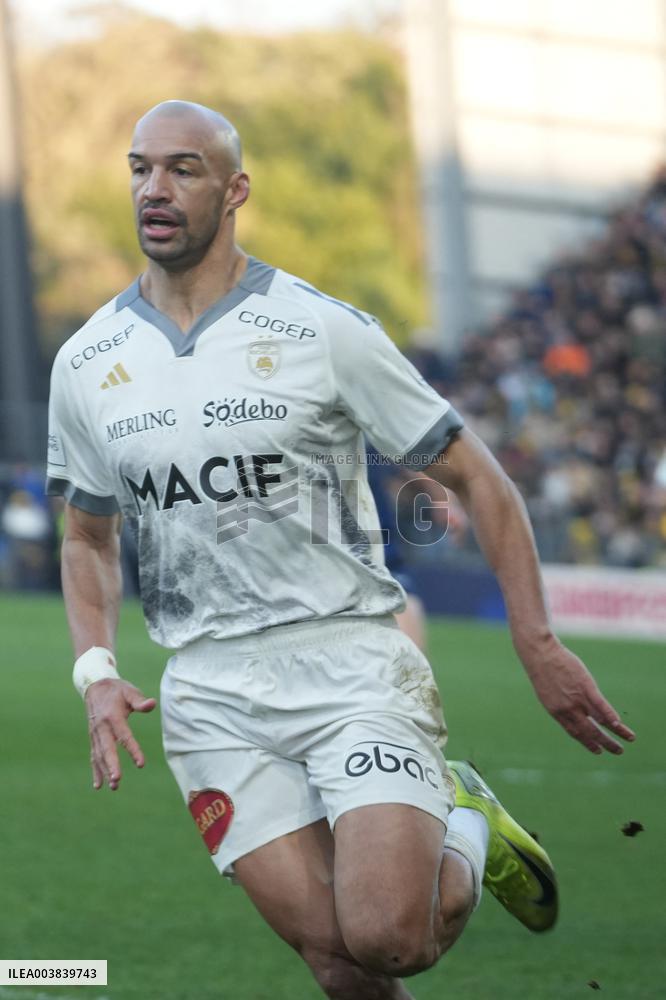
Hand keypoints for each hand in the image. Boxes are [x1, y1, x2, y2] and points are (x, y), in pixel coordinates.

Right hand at [85, 678, 155, 789]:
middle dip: (111, 765)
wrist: (95, 687)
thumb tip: (152, 704)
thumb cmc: (117, 691)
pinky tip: (98, 785)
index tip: (141, 764)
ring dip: (105, 771)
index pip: (124, 736)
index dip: (133, 750)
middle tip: (117, 780)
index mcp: (113, 717)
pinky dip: (96, 770)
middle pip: (107, 749)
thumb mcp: (129, 691)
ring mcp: (95, 735)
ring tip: (114, 786)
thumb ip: (140, 701)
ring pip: (99, 756)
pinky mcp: (93, 739)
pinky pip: (94, 756)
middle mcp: (101, 728)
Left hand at [524, 639, 635, 753]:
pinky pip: (600, 704)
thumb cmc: (542, 670)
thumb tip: (570, 708)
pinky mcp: (585, 686)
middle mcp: (568, 709)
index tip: (598, 751)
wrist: (539, 654)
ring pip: (599, 721)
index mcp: (557, 712)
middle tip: (618, 751)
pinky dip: (610, 715)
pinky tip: (619, 724)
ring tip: (630, 738)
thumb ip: (559, 703)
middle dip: (605, 743)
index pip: (575, 732)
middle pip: (590, 731)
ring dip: (616, 732)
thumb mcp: (547, 692)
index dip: (587, 743)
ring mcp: (577, 698)